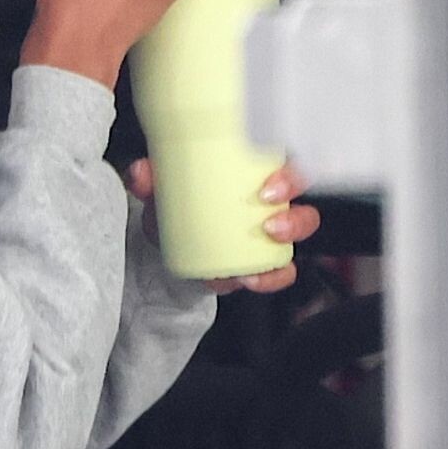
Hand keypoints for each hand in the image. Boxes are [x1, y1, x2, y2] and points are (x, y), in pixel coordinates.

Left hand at [125, 158, 320, 294]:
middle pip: (305, 211)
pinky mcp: (262, 265)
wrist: (167, 238)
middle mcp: (273, 205)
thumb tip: (141, 172)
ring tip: (255, 268)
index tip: (270, 189)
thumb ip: (148, 178)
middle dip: (296, 221)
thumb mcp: (161, 190)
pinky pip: (277, 274)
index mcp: (257, 174)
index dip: (292, 177)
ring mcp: (270, 238)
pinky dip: (267, 279)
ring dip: (281, 261)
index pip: (291, 168)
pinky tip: (247, 280)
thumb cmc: (175, 202)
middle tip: (270, 225)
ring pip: (295, 251)